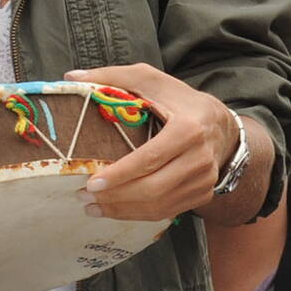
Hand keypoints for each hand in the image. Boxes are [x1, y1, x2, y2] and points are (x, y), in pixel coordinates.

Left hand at [67, 64, 246, 220]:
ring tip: (93, 207)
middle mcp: (199, 159)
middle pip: (155, 188)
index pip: (149, 159)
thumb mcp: (147, 78)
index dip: (120, 174)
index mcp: (187, 129)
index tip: (92, 182)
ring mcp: (204, 180)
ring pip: (161, 205)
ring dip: (125, 210)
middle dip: (117, 197)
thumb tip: (70, 77)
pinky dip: (141, 214)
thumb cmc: (178, 98)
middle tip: (84, 196)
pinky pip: (169, 210)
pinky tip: (117, 210)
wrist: (220, 123)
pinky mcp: (202, 193)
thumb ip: (110, 76)